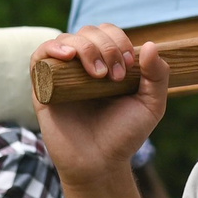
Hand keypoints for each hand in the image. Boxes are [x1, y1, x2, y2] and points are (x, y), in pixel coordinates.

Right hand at [31, 27, 167, 185]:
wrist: (100, 164)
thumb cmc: (124, 135)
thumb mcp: (151, 105)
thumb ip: (157, 75)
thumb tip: (151, 45)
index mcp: (107, 64)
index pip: (108, 33)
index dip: (119, 40)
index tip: (128, 63)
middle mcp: (83, 66)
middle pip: (88, 33)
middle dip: (105, 47)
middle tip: (114, 76)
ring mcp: (62, 75)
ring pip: (67, 40)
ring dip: (85, 48)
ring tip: (97, 74)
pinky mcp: (42, 87)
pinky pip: (40, 57)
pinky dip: (53, 49)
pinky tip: (68, 57)